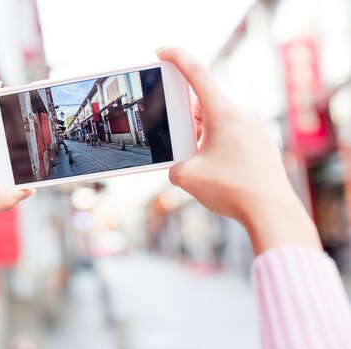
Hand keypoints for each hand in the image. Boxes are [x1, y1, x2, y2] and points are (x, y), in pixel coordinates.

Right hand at [156, 47, 320, 254]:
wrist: (272, 211)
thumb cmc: (232, 190)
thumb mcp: (187, 178)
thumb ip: (174, 166)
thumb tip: (180, 166)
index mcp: (223, 113)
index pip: (197, 73)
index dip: (176, 57)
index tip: (161, 52)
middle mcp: (241, 115)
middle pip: (204, 103)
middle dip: (185, 118)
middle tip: (175, 139)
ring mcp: (253, 129)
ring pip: (217, 121)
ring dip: (200, 135)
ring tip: (196, 162)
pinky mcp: (259, 144)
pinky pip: (231, 135)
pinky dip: (215, 145)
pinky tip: (213, 170)